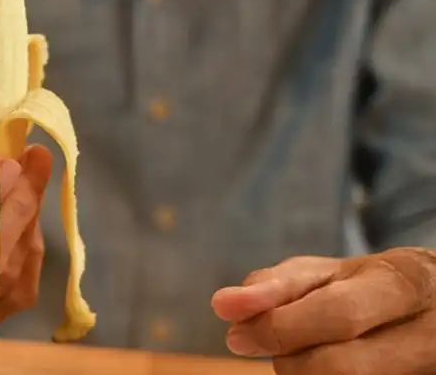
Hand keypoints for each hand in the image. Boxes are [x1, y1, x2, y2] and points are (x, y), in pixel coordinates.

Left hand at [211, 248, 435, 373]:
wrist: (428, 309)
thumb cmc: (364, 288)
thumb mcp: (325, 274)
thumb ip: (275, 286)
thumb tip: (223, 305)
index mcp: (403, 280)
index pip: (338, 314)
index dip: (279, 328)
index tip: (237, 335)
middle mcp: (428, 331)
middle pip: (340, 367)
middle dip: (291, 360)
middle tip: (275, 348)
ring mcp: (429, 370)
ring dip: (307, 374)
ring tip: (313, 352)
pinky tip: (328, 364)